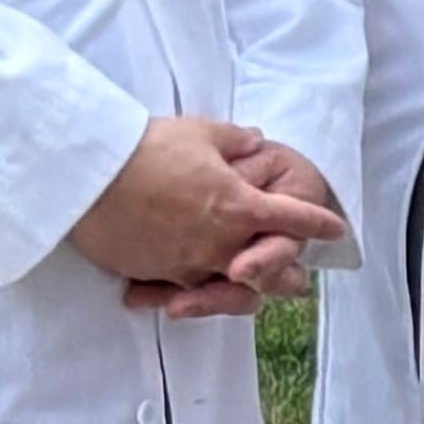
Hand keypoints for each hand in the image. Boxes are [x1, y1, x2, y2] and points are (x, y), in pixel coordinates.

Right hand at [73, 116, 349, 298]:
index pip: (294, 218)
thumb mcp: (199, 132)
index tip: (336, 228)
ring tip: (248, 284)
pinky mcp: (156, 276)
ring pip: (231, 291)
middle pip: (271, 271)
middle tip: (296, 274)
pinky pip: (186, 291)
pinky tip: (195, 290)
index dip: (318, 222)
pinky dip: (194, 291)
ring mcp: (188, 265)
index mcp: (239, 207)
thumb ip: (234, 141)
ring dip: (243, 287)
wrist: (87, 177)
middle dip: (286, 271)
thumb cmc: (146, 149)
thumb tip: (255, 140)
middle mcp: (221, 244)